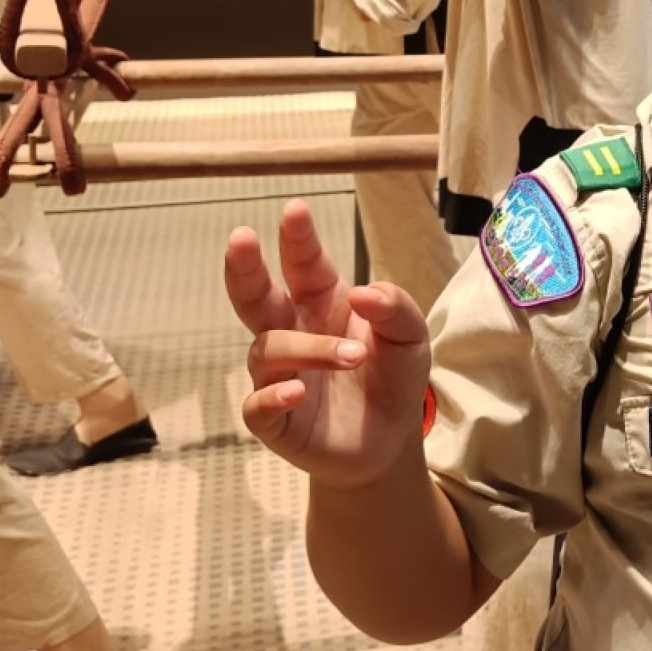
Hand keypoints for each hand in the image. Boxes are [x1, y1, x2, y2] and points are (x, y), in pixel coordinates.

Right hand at [225, 199, 431, 489]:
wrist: (389, 441)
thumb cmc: (393, 377)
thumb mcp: (411, 337)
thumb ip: (395, 308)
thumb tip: (363, 292)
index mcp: (323, 303)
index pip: (304, 264)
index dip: (298, 239)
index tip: (294, 210)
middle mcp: (293, 332)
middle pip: (255, 297)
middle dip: (244, 268)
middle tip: (240, 238)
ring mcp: (278, 375)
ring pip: (269, 349)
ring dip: (309, 348)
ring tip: (353, 356)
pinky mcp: (273, 419)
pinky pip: (258, 403)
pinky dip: (272, 395)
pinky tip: (294, 391)